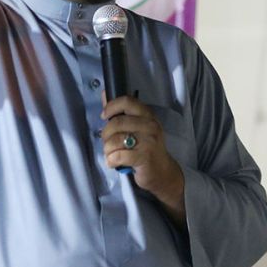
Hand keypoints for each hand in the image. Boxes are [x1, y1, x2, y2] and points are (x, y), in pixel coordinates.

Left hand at [101, 96, 185, 219]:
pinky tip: (114, 162)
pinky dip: (111, 160)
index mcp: (147, 115)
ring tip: (111, 154)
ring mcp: (148, 141)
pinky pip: (118, 156)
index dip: (111, 107)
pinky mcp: (144, 157)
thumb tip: (104, 94)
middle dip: (105, 134)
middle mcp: (150, 125)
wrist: (162, 172)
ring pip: (115, 140)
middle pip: (116, 123)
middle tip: (107, 142)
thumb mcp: (136, 128)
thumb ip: (120, 112)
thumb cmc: (146, 148)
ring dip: (107, 150)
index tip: (104, 116)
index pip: (127, 101)